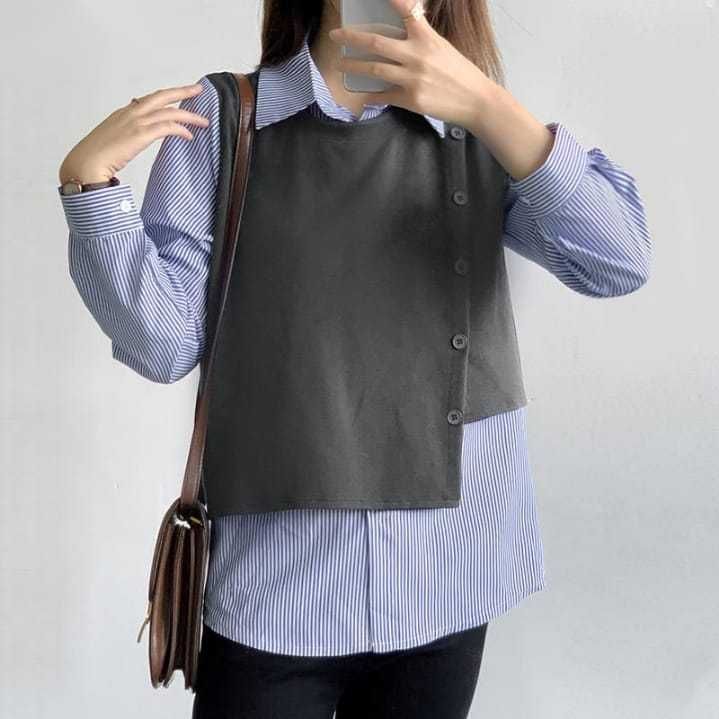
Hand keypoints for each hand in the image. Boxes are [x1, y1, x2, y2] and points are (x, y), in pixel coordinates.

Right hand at [58, 83, 209, 183]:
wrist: (85, 164)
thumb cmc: (95, 157)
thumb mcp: (111, 139)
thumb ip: (124, 134)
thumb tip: (134, 135)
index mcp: (123, 113)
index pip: (149, 100)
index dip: (166, 97)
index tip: (178, 94)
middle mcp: (130, 113)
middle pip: (162, 96)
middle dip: (182, 91)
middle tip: (198, 90)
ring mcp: (135, 122)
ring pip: (169, 112)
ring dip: (189, 115)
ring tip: (203, 121)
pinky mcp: (140, 134)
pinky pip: (167, 127)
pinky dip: (181, 129)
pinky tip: (189, 135)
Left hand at [328, 0, 496, 129]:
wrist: (475, 100)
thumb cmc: (461, 73)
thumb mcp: (442, 47)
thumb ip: (421, 40)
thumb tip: (400, 37)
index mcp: (426, 38)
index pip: (405, 10)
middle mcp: (417, 55)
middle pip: (376, 43)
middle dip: (351, 39)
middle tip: (336, 37)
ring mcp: (412, 79)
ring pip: (374, 70)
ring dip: (353, 67)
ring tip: (341, 65)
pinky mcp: (411, 100)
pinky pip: (384, 96)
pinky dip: (371, 96)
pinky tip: (364, 95)